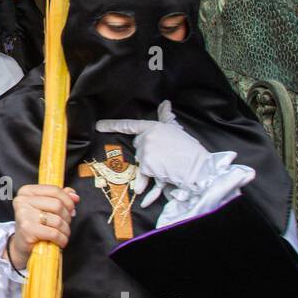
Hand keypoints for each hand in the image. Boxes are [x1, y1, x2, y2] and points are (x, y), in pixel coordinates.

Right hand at [8, 184, 78, 270]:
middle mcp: (22, 200)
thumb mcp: (46, 208)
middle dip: (67, 217)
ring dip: (65, 230)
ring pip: (57, 220)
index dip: (68, 201)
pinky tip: (60, 241)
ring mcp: (23, 215)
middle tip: (65, 224)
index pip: (54, 190)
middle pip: (57, 205)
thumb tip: (74, 196)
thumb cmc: (36, 224)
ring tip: (63, 234)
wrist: (22, 245)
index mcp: (27, 191)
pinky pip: (54, 233)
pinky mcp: (27, 229)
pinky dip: (62, 239)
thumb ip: (60, 198)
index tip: (71, 209)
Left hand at [95, 100, 211, 206]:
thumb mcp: (176, 129)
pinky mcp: (147, 167)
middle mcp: (146, 138)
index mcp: (153, 127)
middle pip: (138, 147)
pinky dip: (144, 186)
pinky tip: (144, 194)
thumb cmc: (189, 149)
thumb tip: (165, 104)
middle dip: (147, 153)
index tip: (99, 125)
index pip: (129, 125)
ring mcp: (145, 153)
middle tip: (164, 156)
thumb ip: (166, 117)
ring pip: (141, 163)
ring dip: (150, 167)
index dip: (112, 125)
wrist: (198, 167)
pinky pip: (142, 177)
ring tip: (166, 167)